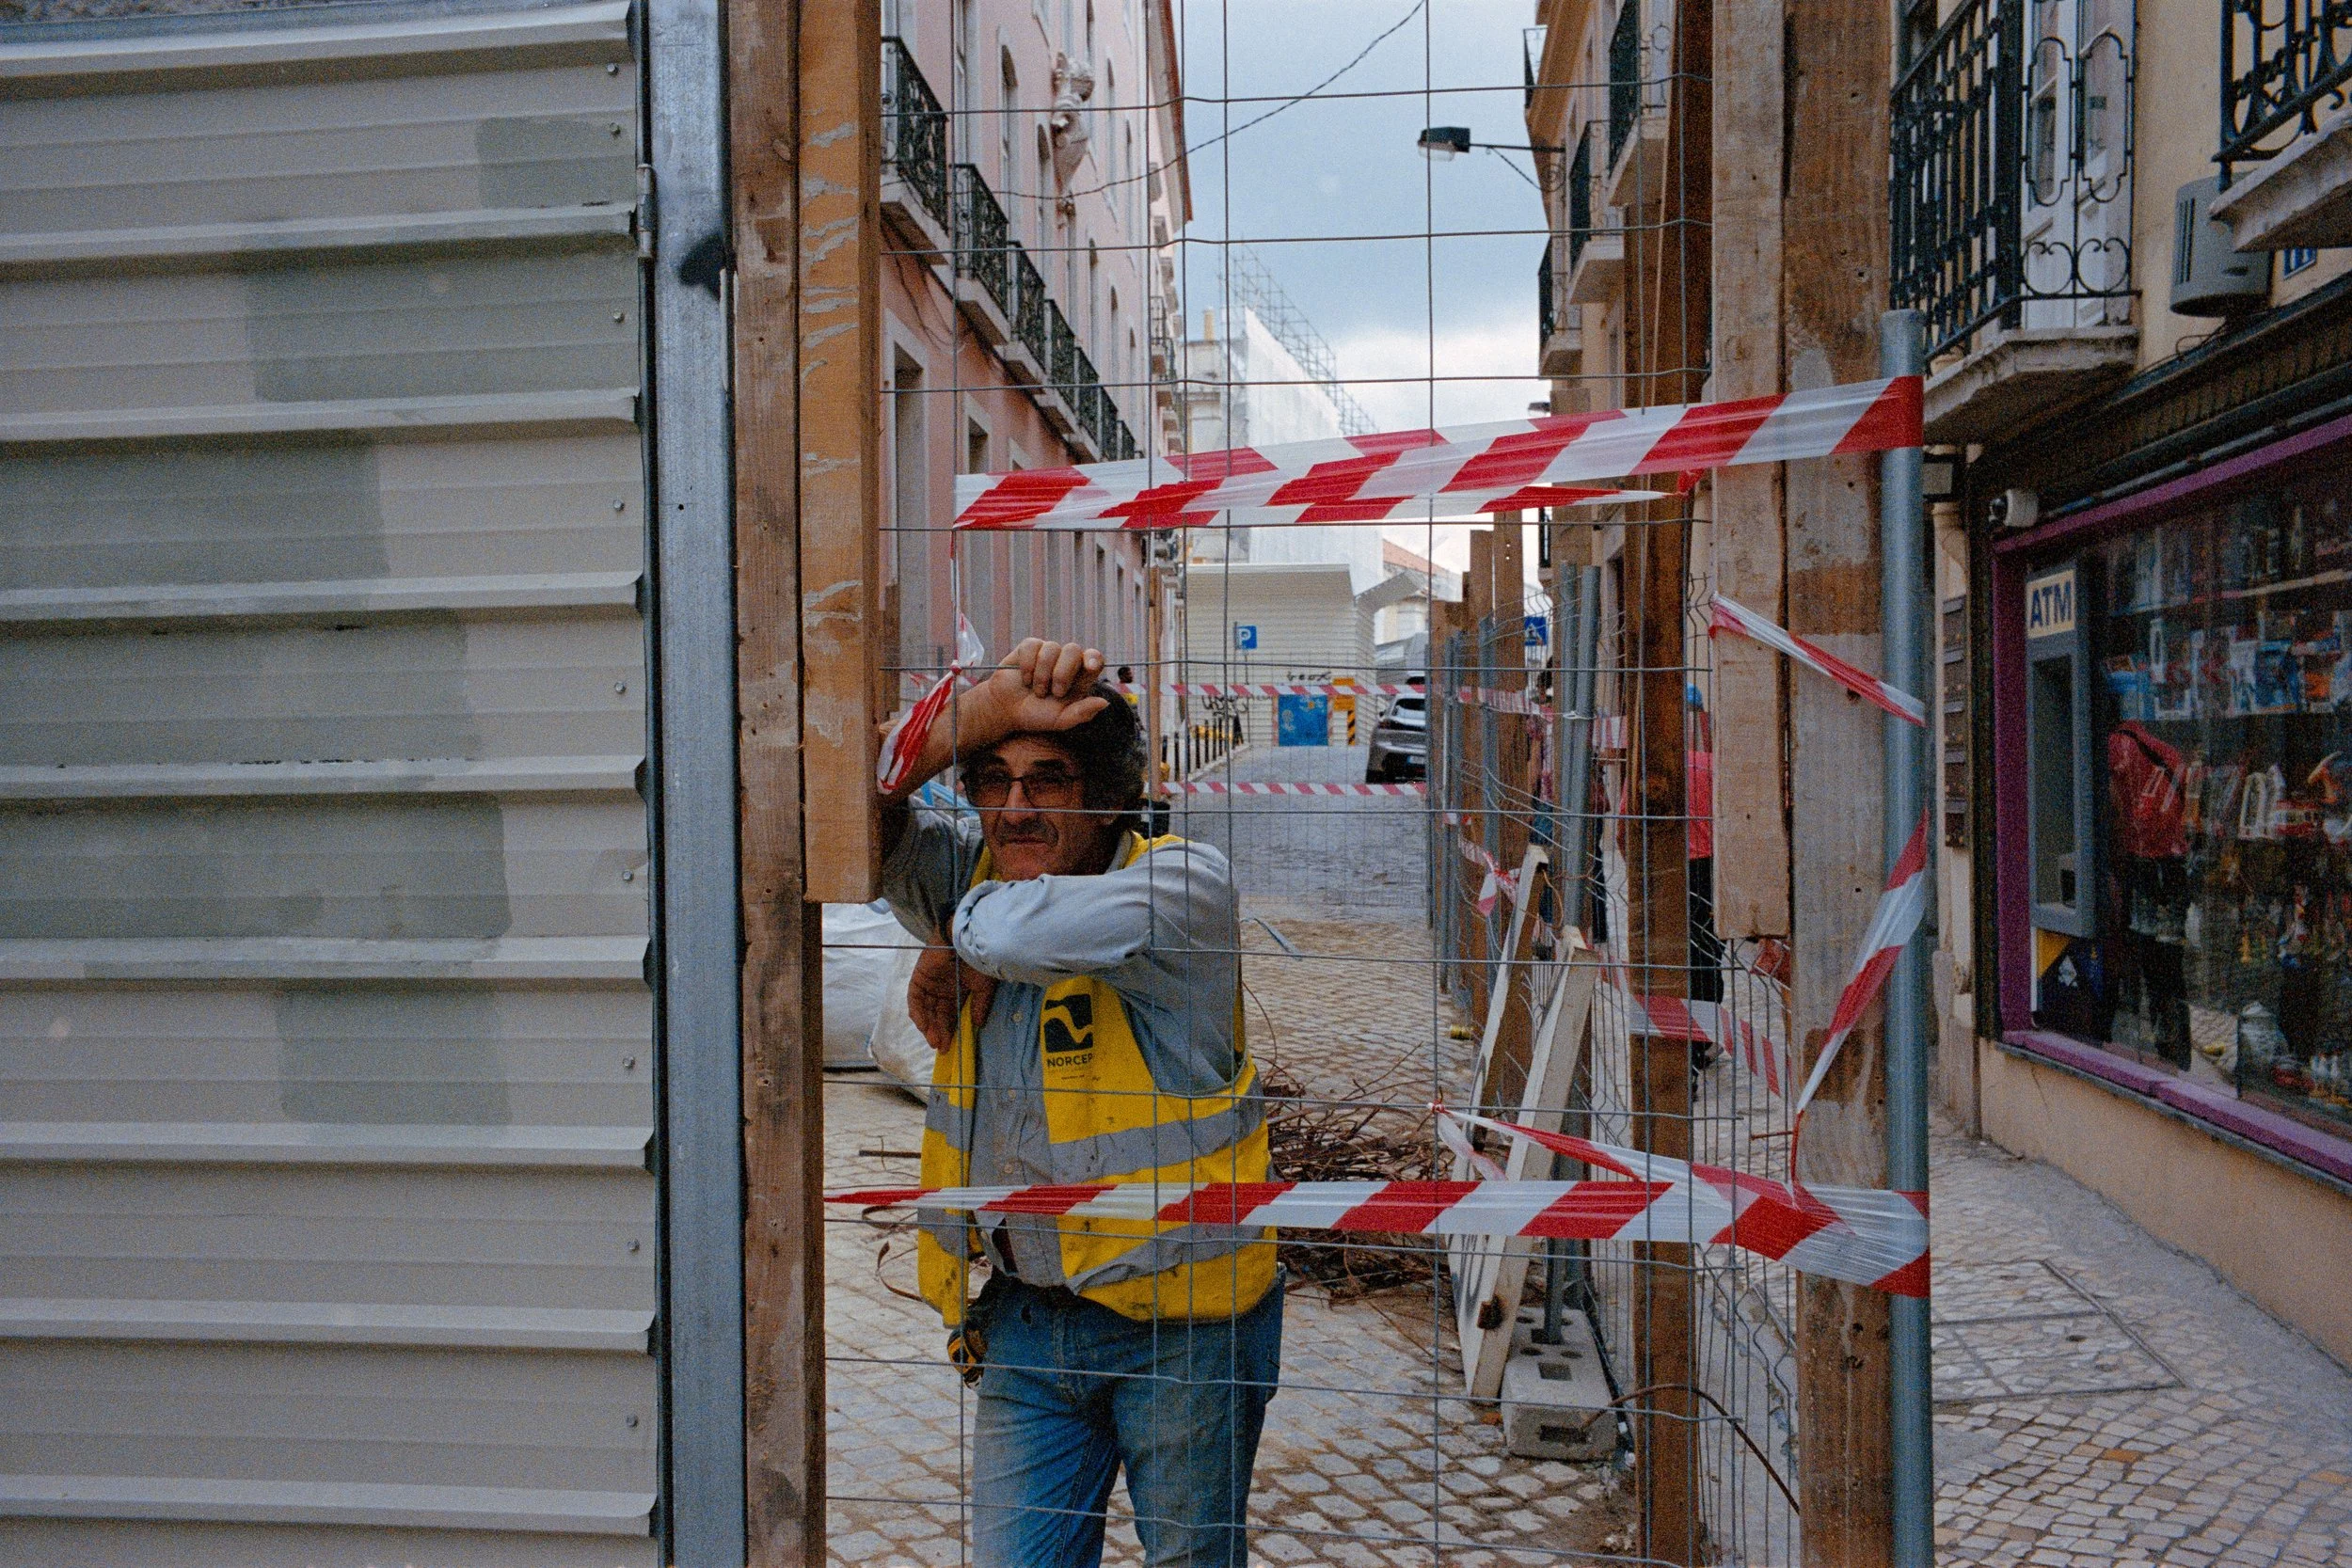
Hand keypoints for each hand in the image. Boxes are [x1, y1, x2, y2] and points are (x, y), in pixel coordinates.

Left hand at [908, 941, 997, 1052]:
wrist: (968, 940)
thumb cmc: (979, 961)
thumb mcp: (984, 987)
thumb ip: (980, 1006)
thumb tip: (979, 1025)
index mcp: (958, 990)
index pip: (950, 1014)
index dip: (948, 1030)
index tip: (948, 1046)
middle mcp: (943, 988)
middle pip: (937, 1014)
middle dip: (938, 1031)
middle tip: (941, 1047)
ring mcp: (930, 982)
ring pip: (925, 1008)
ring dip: (928, 1025)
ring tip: (933, 1040)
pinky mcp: (919, 977)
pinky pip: (914, 998)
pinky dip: (917, 1012)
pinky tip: (923, 1025)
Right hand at [959, 639, 1108, 751]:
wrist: (1007, 711)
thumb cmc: (1037, 716)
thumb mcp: (1061, 720)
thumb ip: (1082, 713)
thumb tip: (1105, 703)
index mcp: (1079, 677)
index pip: (1095, 658)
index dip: (1094, 657)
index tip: (1089, 666)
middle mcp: (1066, 661)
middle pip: (1074, 650)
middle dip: (1062, 673)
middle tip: (1055, 693)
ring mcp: (1048, 652)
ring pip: (1052, 648)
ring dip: (1042, 674)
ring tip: (1037, 691)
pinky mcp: (1029, 647)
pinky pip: (1033, 646)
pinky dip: (1028, 665)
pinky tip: (1025, 679)